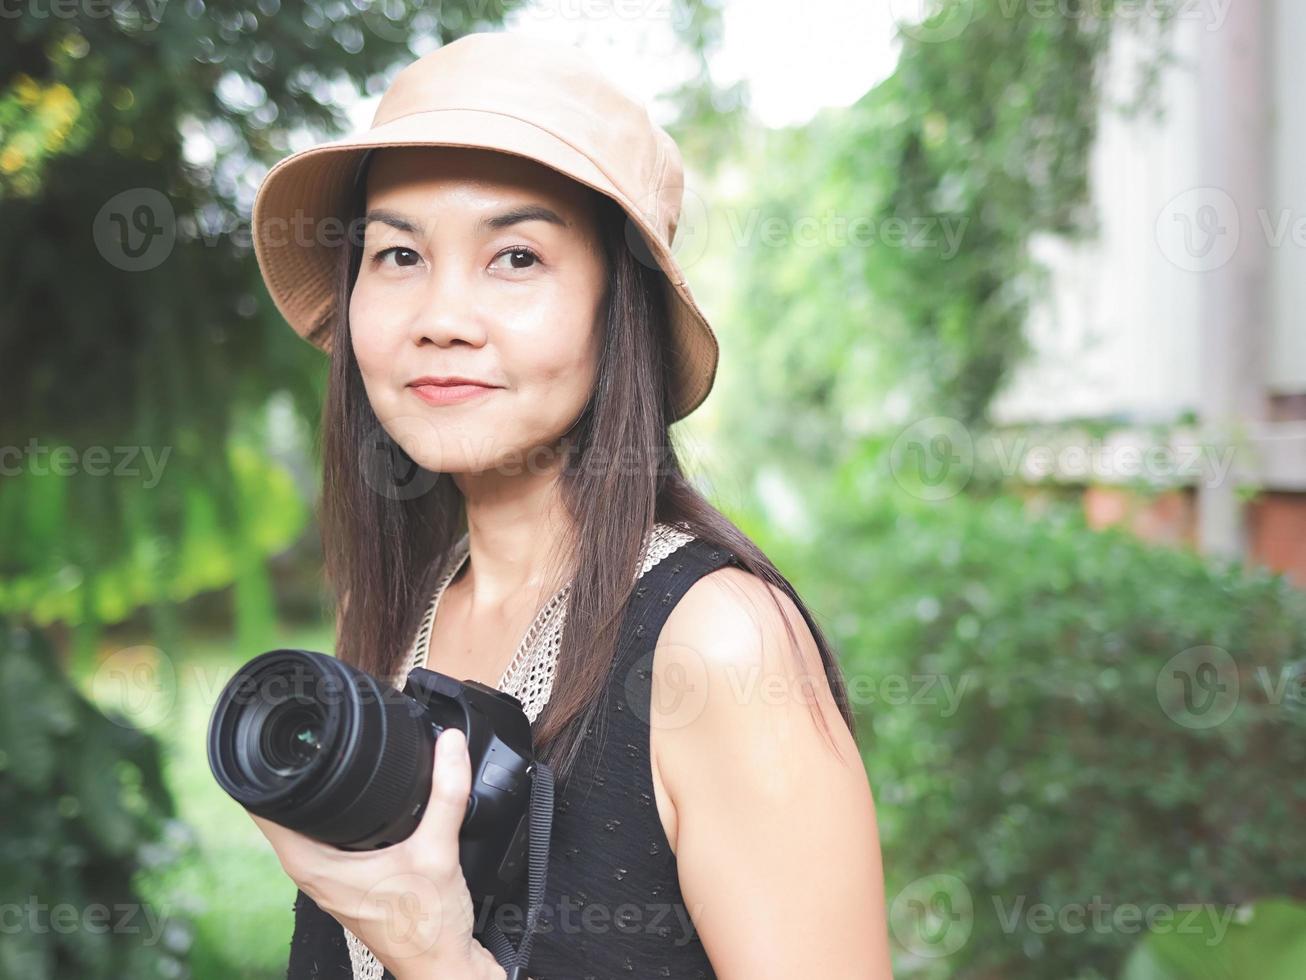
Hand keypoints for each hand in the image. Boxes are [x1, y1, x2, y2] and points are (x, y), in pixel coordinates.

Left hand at [251, 727, 492, 978]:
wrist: (443, 967)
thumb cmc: (427, 929)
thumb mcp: (439, 851)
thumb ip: (446, 793)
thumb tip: (449, 746)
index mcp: (314, 865)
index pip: (266, 807)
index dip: (266, 768)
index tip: (278, 738)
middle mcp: (315, 872)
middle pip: (286, 810)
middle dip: (298, 772)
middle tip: (315, 735)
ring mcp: (332, 879)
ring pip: (310, 825)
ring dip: (321, 794)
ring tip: (337, 757)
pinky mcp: (352, 882)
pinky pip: (334, 838)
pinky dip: (344, 815)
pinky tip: (369, 801)